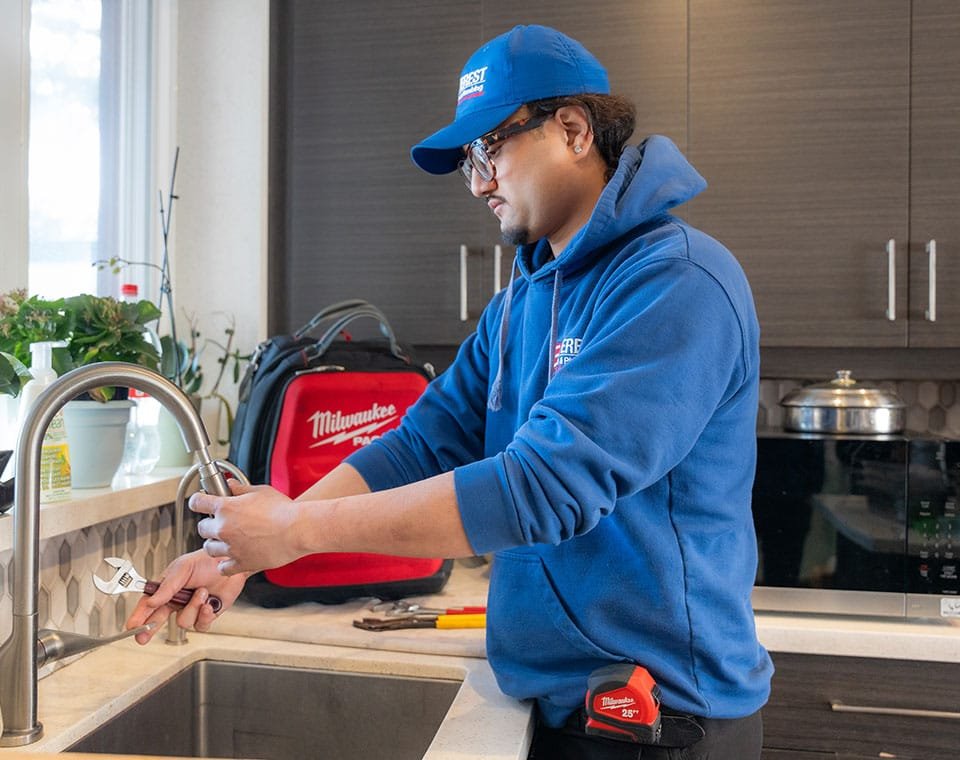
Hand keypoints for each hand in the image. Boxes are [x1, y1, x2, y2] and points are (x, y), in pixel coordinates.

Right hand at [124, 549, 246, 643]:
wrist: (231, 563)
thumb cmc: (207, 561)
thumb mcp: (183, 568)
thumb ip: (167, 587)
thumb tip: (151, 601)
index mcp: (167, 588)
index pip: (148, 603)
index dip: (139, 615)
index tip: (131, 626)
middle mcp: (177, 600)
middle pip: (158, 619)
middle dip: (149, 629)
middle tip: (142, 637)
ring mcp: (191, 609)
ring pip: (183, 622)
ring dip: (193, 608)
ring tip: (202, 592)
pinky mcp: (206, 615)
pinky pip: (200, 626)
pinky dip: (204, 616)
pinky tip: (209, 604)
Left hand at [190, 480, 304, 575]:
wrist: (298, 530)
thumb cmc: (283, 510)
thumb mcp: (260, 491)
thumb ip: (241, 489)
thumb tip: (230, 486)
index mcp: (225, 508)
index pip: (197, 502)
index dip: (199, 500)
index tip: (201, 502)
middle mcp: (223, 528)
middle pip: (201, 528)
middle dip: (210, 524)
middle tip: (222, 522)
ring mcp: (231, 548)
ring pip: (209, 548)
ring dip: (216, 544)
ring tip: (228, 540)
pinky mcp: (241, 563)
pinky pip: (223, 568)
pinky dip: (226, 563)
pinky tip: (234, 556)